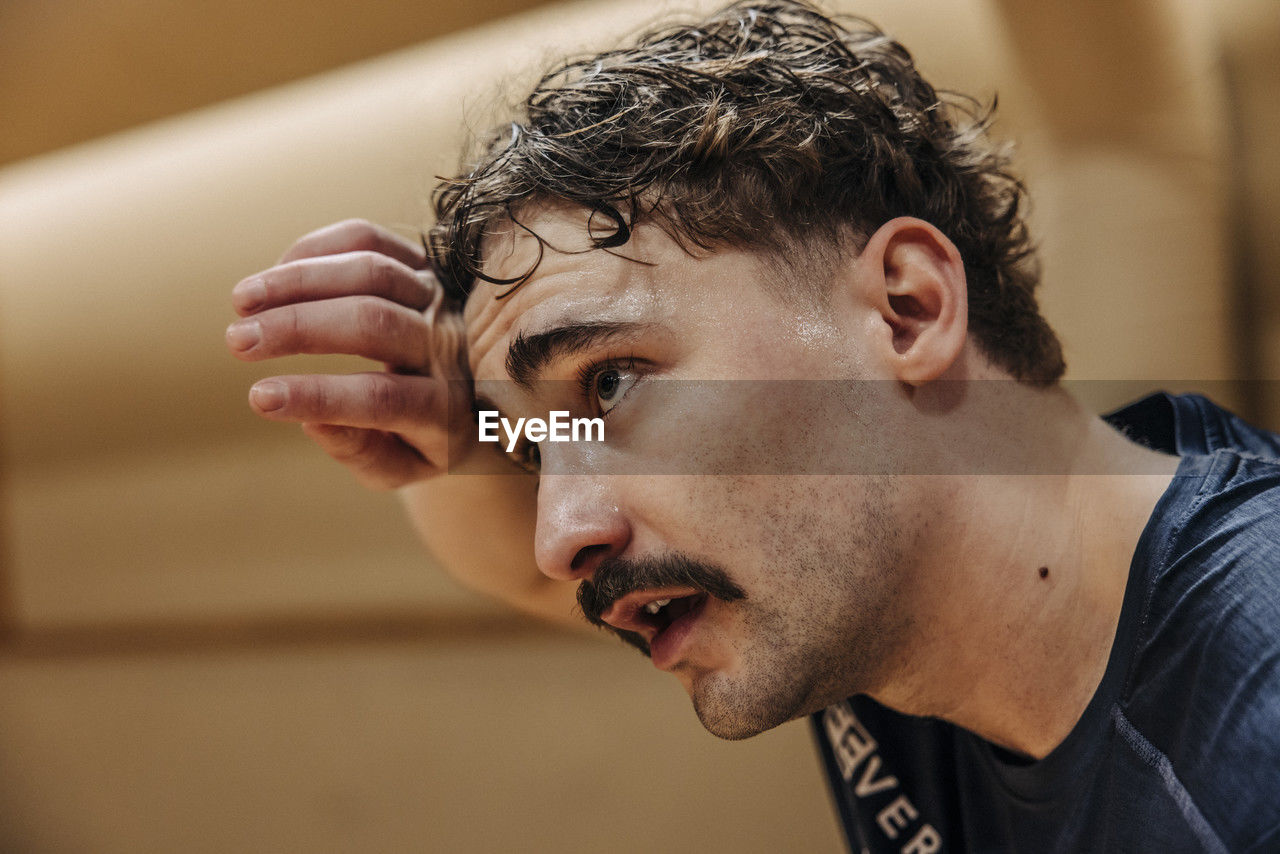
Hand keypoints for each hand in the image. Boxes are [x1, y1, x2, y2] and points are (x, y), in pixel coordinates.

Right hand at [226, 219, 473, 488]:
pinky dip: (316, 249)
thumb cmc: (428, 437)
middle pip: (373, 323)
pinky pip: (370, 240)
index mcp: (446, 407)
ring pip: (369, 271)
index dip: (318, 396)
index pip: (382, 398)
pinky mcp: (425, 261)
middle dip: (298, 328)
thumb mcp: (403, 464)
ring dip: (297, 281)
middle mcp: (449, 345)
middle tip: (237, 343)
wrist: (487, 392)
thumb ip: (361, 452)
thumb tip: (311, 420)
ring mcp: (439, 296)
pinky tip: (275, 274)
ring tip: (242, 303)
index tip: (258, 398)